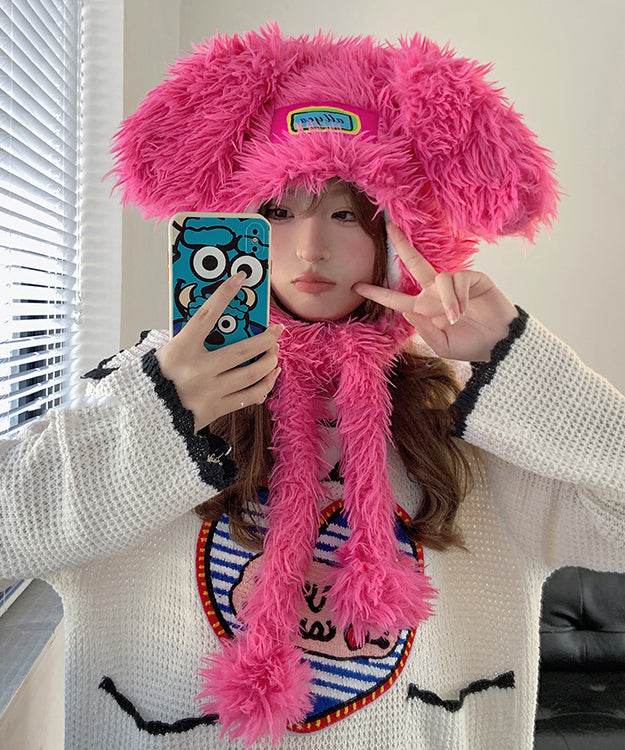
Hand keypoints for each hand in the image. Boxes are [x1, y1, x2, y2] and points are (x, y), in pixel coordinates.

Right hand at [155, 273, 282, 431]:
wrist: (146, 414)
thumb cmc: (157, 378)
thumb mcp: (168, 352)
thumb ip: (192, 340)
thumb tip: (222, 326)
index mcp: (181, 350)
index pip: (206, 316)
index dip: (223, 296)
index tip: (239, 279)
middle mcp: (197, 371)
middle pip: (242, 351)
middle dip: (265, 338)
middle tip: (277, 331)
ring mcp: (209, 392)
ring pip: (252, 374)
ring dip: (269, 361)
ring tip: (274, 352)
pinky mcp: (216, 409)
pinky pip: (250, 396)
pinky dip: (265, 385)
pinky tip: (270, 375)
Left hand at [353, 223, 518, 361]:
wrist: (500, 345)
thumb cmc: (472, 345)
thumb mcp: (443, 345)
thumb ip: (424, 330)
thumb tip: (408, 311)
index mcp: (426, 308)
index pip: (398, 298)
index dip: (378, 293)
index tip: (357, 286)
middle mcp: (437, 292)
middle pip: (415, 263)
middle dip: (402, 245)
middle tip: (389, 227)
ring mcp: (456, 283)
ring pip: (439, 280)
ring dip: (445, 301)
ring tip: (455, 318)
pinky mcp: (474, 278)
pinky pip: (457, 280)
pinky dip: (457, 297)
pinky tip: (463, 311)